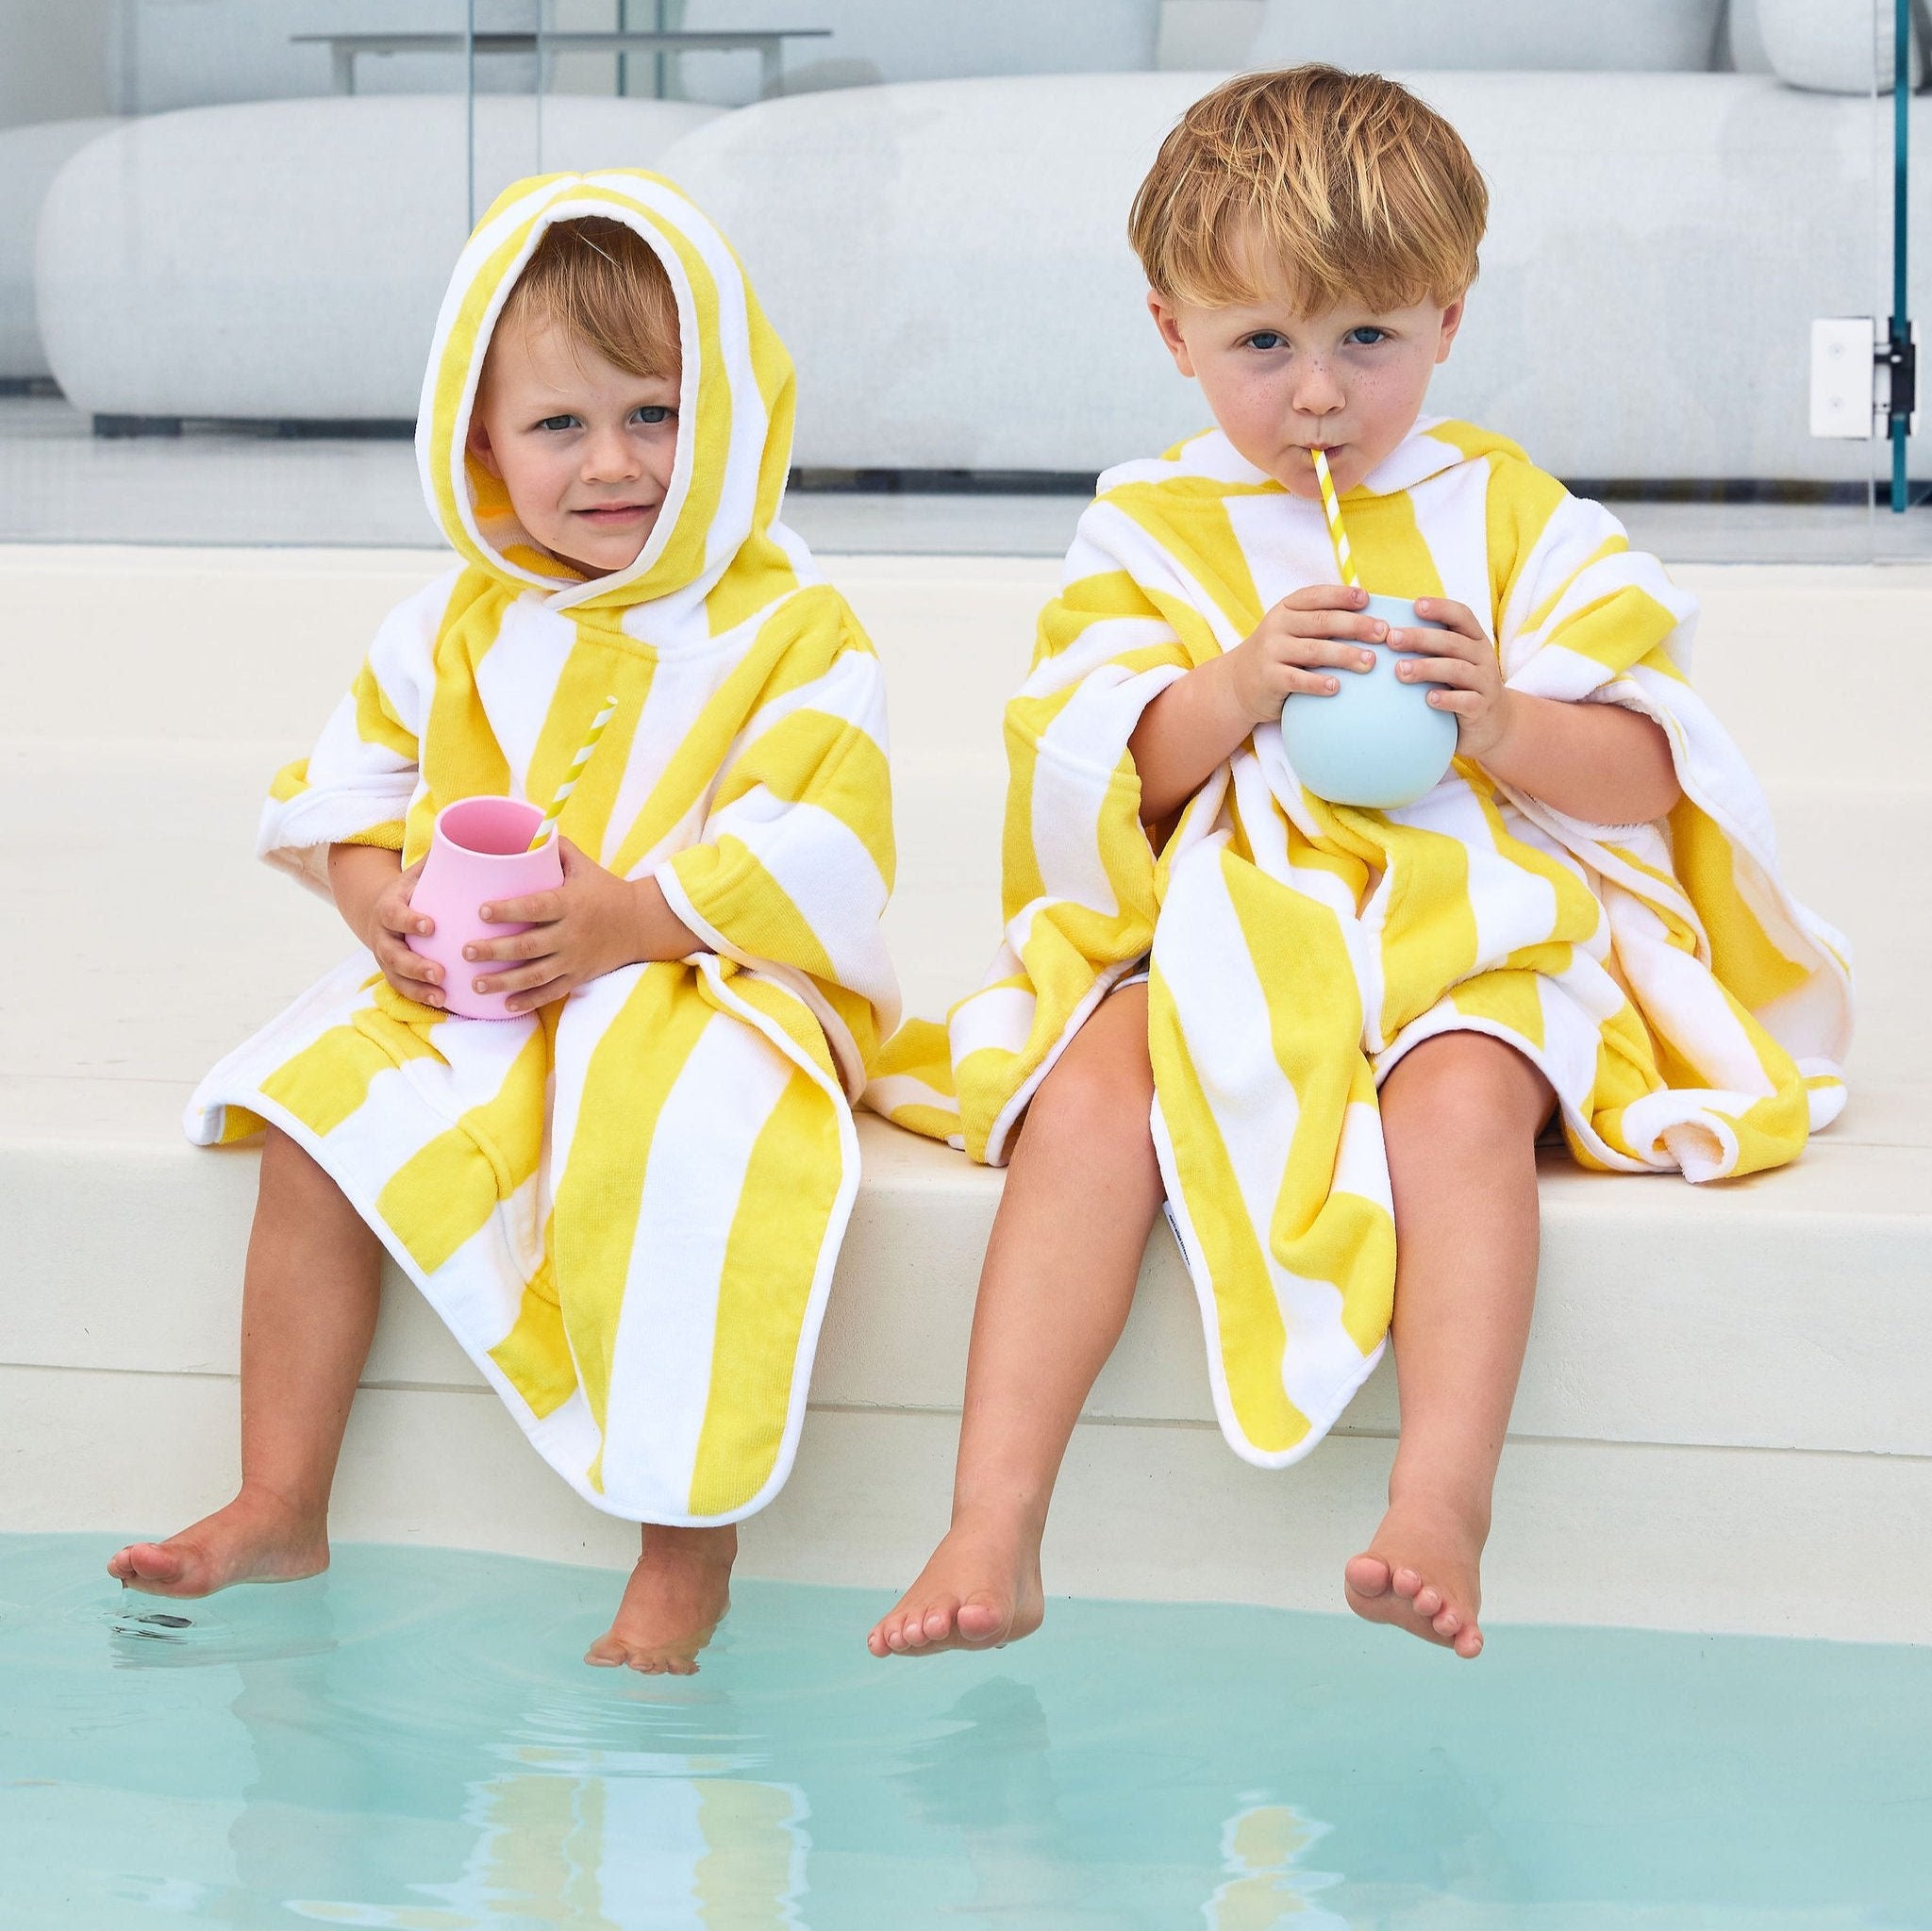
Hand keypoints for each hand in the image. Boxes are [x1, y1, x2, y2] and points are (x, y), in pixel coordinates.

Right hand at [365, 859, 446, 1008]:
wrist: (381, 911)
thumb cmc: (414, 890)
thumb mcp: (420, 872)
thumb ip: (441, 859)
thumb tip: (471, 837)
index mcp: (390, 905)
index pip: (394, 914)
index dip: (409, 921)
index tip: (431, 925)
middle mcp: (384, 934)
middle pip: (393, 953)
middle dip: (415, 965)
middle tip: (440, 972)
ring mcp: (387, 957)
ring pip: (397, 977)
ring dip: (418, 988)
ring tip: (441, 995)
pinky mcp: (395, 973)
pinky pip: (404, 990)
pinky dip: (421, 998)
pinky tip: (444, 1005)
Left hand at [465, 839, 677, 1014]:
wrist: (641, 923)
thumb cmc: (605, 889)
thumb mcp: (583, 865)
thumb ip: (553, 849)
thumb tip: (519, 831)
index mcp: (570, 903)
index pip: (536, 907)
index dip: (508, 910)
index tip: (482, 910)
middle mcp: (571, 934)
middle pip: (529, 946)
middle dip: (495, 951)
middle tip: (466, 951)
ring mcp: (575, 959)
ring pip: (535, 975)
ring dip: (504, 982)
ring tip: (475, 984)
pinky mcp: (579, 977)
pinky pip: (551, 993)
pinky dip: (529, 1001)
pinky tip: (505, 1006)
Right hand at [1225, 584, 1385, 724]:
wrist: (1237, 683)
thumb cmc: (1279, 654)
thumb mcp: (1292, 630)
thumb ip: (1320, 622)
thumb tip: (1370, 617)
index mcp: (1286, 609)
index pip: (1316, 596)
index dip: (1342, 595)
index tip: (1367, 599)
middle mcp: (1277, 626)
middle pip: (1321, 622)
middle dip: (1355, 625)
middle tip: (1383, 632)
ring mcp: (1271, 652)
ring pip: (1313, 650)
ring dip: (1345, 655)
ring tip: (1370, 661)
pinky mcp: (1268, 679)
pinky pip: (1297, 680)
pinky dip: (1318, 683)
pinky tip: (1338, 687)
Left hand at [1389, 596, 1514, 759]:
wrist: (1492, 724)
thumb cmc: (1460, 686)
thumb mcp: (1451, 661)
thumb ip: (1430, 647)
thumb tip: (1384, 632)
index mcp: (1474, 640)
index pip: (1461, 616)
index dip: (1441, 608)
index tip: (1415, 605)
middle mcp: (1483, 657)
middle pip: (1453, 642)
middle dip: (1421, 638)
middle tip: (1391, 639)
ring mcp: (1485, 683)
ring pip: (1457, 670)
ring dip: (1427, 668)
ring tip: (1400, 670)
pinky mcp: (1482, 708)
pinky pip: (1467, 701)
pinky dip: (1448, 699)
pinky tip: (1429, 698)